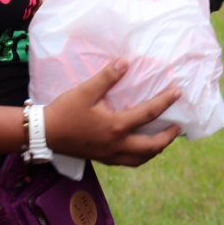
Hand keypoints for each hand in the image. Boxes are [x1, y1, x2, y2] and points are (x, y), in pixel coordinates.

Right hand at [43, 60, 180, 166]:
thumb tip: (125, 62)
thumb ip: (107, 77)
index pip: (148, 114)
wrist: (45, 134)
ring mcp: (110, 155)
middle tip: (178, 127)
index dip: (165, 102)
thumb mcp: (86, 91)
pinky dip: (140, 156)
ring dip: (155, 150)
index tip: (177, 93)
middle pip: (151, 147)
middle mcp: (117, 144)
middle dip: (167, 137)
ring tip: (163, 139)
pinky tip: (139, 147)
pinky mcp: (102, 158)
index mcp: (116, 127)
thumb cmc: (65, 111)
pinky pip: (128, 161)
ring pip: (140, 159)